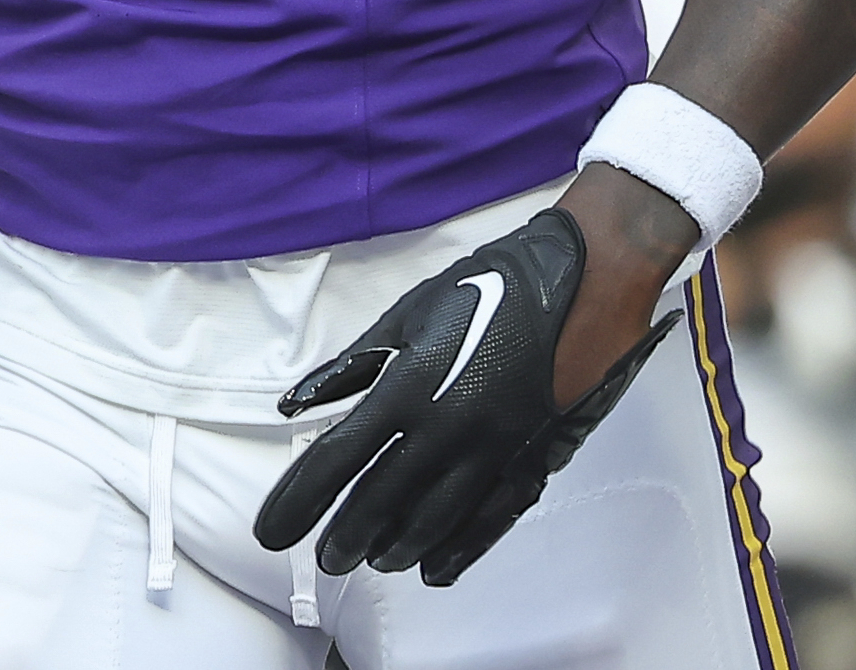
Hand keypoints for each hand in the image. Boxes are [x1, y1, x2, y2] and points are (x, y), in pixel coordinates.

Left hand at [251, 206, 680, 587]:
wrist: (582, 284)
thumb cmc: (490, 289)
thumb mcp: (410, 313)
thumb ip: (350, 365)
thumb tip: (294, 404)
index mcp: (410, 386)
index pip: (338, 457)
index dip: (299, 501)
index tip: (273, 531)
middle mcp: (448, 428)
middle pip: (382, 500)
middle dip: (346, 536)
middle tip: (325, 560)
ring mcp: (494, 451)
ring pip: (435, 519)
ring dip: (397, 547)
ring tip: (374, 561)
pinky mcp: (532, 460)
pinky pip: (490, 520)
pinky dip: (459, 551)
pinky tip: (434, 570)